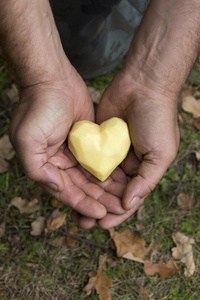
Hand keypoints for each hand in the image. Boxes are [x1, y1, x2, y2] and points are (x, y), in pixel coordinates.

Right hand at [9, 67, 125, 223]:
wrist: (53, 80)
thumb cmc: (38, 108)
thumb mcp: (27, 140)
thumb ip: (37, 169)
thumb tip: (57, 189)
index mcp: (47, 167)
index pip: (67, 192)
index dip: (83, 204)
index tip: (100, 214)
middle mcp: (62, 164)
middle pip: (83, 189)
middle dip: (98, 201)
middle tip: (116, 212)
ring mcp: (77, 153)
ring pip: (94, 178)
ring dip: (107, 191)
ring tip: (123, 202)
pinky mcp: (90, 142)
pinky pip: (102, 161)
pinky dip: (111, 172)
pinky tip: (124, 181)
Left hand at [76, 68, 179, 227]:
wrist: (142, 85)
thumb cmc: (157, 120)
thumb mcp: (160, 153)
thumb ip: (146, 180)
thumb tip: (128, 204)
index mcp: (143, 171)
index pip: (129, 198)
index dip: (117, 213)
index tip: (103, 224)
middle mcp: (126, 165)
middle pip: (110, 193)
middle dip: (98, 208)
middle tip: (82, 222)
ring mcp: (110, 153)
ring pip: (96, 180)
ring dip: (86, 195)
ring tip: (72, 211)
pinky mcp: (97, 141)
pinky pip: (87, 161)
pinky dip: (80, 174)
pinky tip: (69, 185)